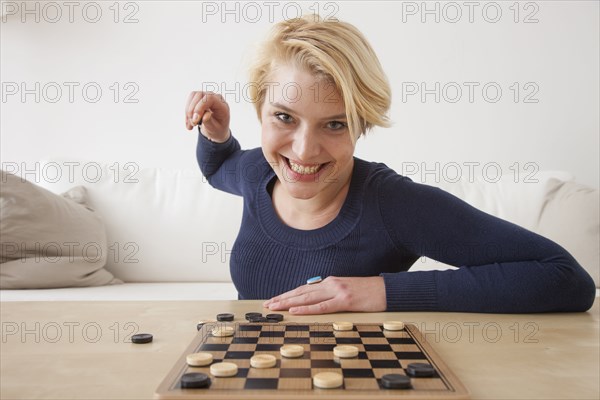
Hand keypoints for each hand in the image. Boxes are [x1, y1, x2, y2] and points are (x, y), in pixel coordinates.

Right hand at [185, 91, 230, 142]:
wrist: (217, 129)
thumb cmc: (217, 129)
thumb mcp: (215, 129)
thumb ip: (210, 122)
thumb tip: (204, 116)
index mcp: (222, 105)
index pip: (210, 98)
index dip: (200, 107)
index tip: (195, 120)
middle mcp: (215, 98)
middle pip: (199, 95)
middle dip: (192, 109)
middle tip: (193, 123)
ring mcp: (207, 96)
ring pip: (192, 96)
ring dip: (188, 111)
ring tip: (191, 125)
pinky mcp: (200, 98)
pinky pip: (190, 100)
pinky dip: (187, 112)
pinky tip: (189, 123)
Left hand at [263, 276, 386, 314]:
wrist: (388, 290)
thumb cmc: (369, 293)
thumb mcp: (347, 291)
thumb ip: (331, 295)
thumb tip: (317, 302)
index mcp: (331, 282)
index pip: (304, 289)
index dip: (288, 294)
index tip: (275, 300)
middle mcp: (331, 284)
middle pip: (302, 292)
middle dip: (282, 298)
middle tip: (267, 304)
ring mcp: (337, 291)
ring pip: (307, 297)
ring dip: (289, 302)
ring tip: (275, 307)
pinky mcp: (345, 300)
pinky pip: (322, 306)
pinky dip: (307, 308)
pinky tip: (295, 310)